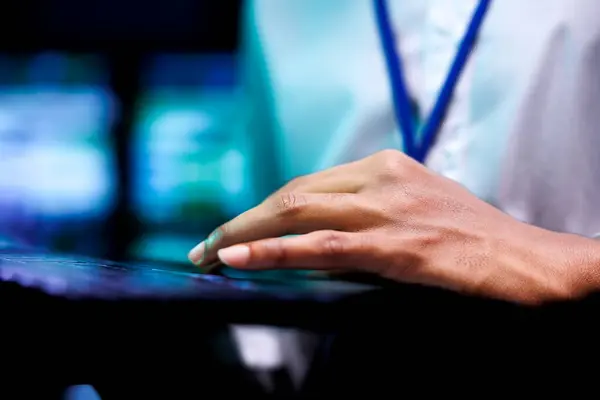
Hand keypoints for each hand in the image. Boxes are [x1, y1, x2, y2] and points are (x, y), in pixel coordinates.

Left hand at [189, 150, 576, 304]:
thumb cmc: (474, 238)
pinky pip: (318, 245)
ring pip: (296, 211)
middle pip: (293, 191)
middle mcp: (379, 179)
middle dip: (243, 219)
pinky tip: (237, 258)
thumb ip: (369, 213)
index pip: (307, 183)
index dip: (265, 208)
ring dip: (243, 233)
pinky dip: (272, 250)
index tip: (237, 229)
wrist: (526, 259)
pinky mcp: (393, 245)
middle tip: (207, 245)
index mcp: (384, 166)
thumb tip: (319, 237)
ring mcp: (385, 209)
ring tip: (209, 254)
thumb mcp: (416, 208)